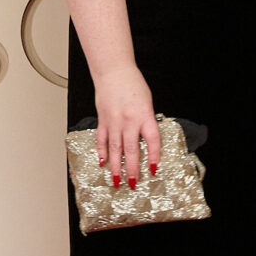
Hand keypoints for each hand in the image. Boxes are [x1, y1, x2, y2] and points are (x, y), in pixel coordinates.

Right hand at [93, 63, 160, 188]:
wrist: (114, 71)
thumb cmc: (133, 84)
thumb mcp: (147, 102)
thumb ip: (147, 121)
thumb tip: (146, 140)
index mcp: (145, 115)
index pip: (152, 141)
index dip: (154, 156)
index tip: (154, 169)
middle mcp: (129, 121)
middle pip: (131, 149)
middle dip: (132, 169)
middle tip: (132, 183)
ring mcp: (114, 121)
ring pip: (115, 149)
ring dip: (115, 166)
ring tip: (116, 180)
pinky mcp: (102, 120)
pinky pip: (101, 139)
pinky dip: (101, 152)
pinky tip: (102, 162)